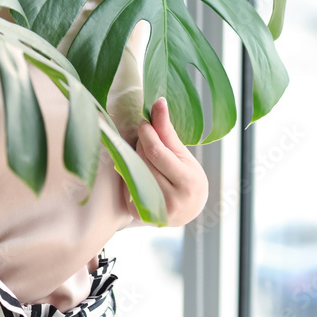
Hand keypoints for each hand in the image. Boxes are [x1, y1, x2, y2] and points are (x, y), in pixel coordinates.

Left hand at [124, 98, 208, 226]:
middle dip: (141, 144)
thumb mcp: (182, 153)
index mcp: (187, 182)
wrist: (189, 210)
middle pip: (143, 160)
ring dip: (135, 156)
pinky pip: (128, 184)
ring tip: (145, 155)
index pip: (156, 152)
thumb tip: (158, 101)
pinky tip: (139, 171)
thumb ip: (167, 130)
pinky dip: (130, 172)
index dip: (146, 133)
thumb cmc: (187, 176)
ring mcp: (157, 212)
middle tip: (146, 138)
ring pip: (134, 170)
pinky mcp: (142, 216)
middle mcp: (173, 200)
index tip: (145, 123)